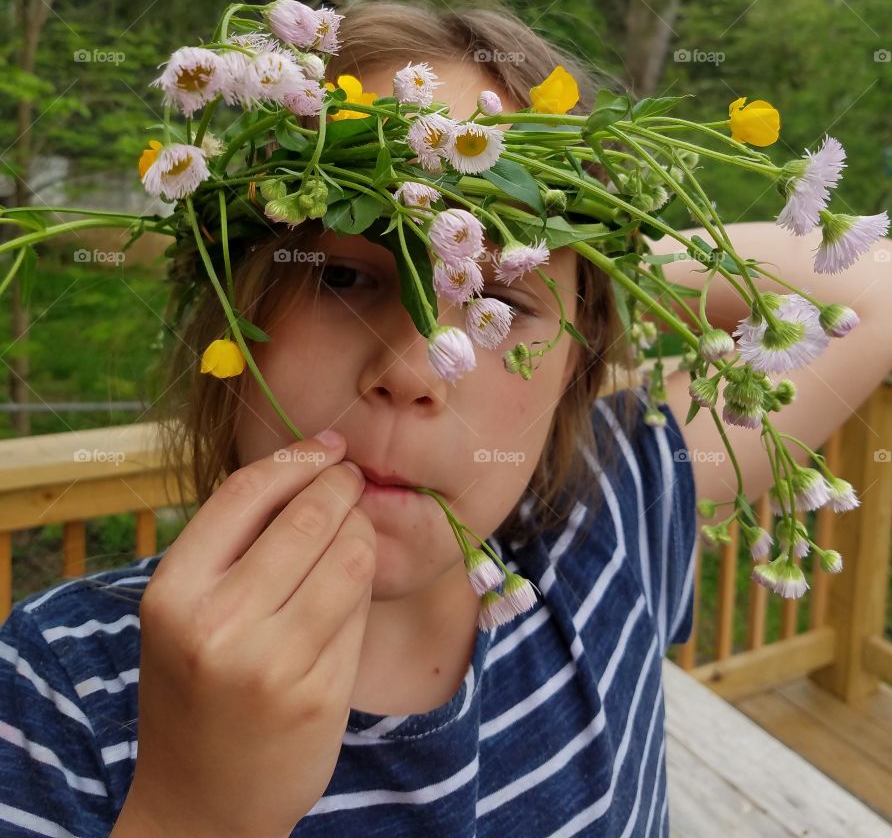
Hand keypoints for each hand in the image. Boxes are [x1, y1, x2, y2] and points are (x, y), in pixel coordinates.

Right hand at [122, 431, 374, 837]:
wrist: (201, 805)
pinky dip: (362, 584)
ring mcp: (272, 662)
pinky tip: (352, 583)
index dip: (297, 458)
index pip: (246, 492)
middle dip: (342, 486)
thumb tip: (306, 462)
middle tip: (353, 480)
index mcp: (174, 592)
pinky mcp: (320, 693)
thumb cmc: (195, 689)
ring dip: (362, 530)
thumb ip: (231, 546)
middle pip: (308, 516)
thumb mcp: (183, 613)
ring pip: (350, 555)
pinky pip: (360, 607)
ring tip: (355, 530)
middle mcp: (219, 624)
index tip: (329, 445)